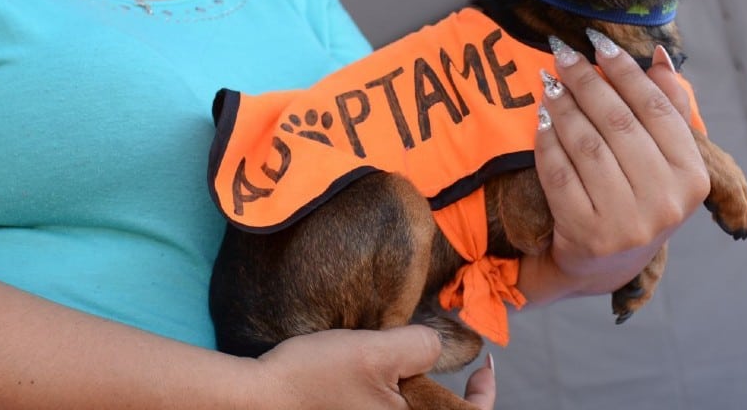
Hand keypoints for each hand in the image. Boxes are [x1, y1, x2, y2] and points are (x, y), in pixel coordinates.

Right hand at [255, 326, 493, 408]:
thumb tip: (437, 347)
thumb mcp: (375, 350)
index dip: (485, 393)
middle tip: (440, 359)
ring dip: (417, 391)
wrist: (261, 399)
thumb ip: (419, 346)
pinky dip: (395, 395)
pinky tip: (378, 372)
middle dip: (447, 390)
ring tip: (404, 361)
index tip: (484, 365)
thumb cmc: (315, 378)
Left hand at [527, 32, 709, 299]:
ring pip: (587, 145)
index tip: (599, 42)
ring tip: (549, 81)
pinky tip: (541, 118)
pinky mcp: (587, 234)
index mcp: (692, 177)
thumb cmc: (640, 197)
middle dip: (586, 81)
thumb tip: (659, 56)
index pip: (656, 109)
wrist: (607, 263)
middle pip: (617, 123)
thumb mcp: (666, 160)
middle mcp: (665, 202)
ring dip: (563, 106)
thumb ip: (668, 107)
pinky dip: (547, 141)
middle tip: (563, 54)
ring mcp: (626, 222)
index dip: (625, 71)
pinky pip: (560, 174)